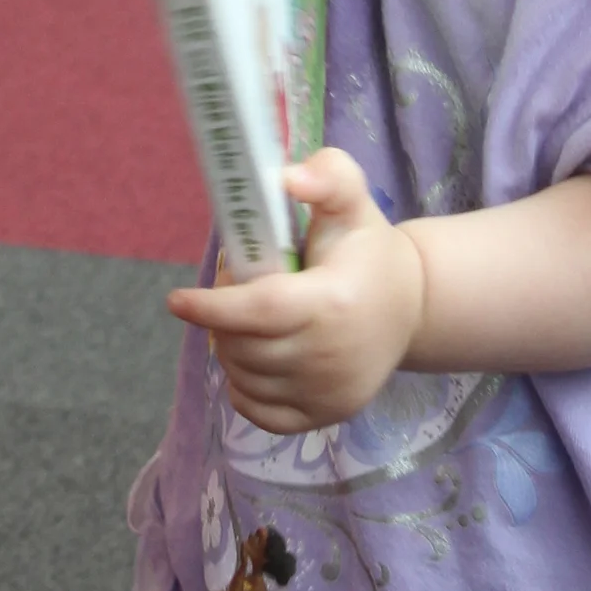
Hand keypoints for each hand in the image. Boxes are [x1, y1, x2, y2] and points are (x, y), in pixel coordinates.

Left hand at [168, 149, 423, 432]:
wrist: (415, 305)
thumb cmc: (369, 248)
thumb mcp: (353, 200)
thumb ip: (327, 176)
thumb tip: (286, 178)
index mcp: (333, 301)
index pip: (260, 311)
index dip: (212, 307)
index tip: (176, 300)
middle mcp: (332, 355)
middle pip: (245, 346)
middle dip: (220, 320)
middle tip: (230, 291)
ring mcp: (330, 392)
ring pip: (247, 380)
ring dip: (230, 351)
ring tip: (244, 321)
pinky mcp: (328, 415)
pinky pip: (262, 413)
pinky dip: (245, 389)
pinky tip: (254, 358)